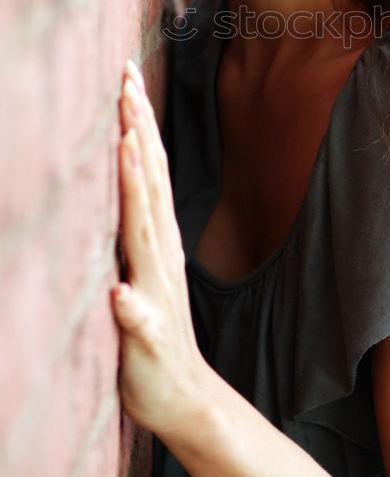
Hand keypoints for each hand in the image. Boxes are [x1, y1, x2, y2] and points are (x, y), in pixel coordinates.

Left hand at [111, 59, 206, 435]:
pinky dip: (130, 304)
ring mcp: (156, 293)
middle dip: (137, 132)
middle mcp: (159, 256)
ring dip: (137, 191)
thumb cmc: (153, 335)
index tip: (128, 80)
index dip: (138, 125)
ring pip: (145, 233)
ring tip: (127, 147)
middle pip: (148, 185)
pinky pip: (138, 319)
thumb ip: (134, 230)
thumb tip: (122, 180)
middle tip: (127, 83)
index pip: (147, 172)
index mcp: (155, 240)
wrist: (184, 396)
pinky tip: (117, 293)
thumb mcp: (138, 271)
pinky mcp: (147, 337)